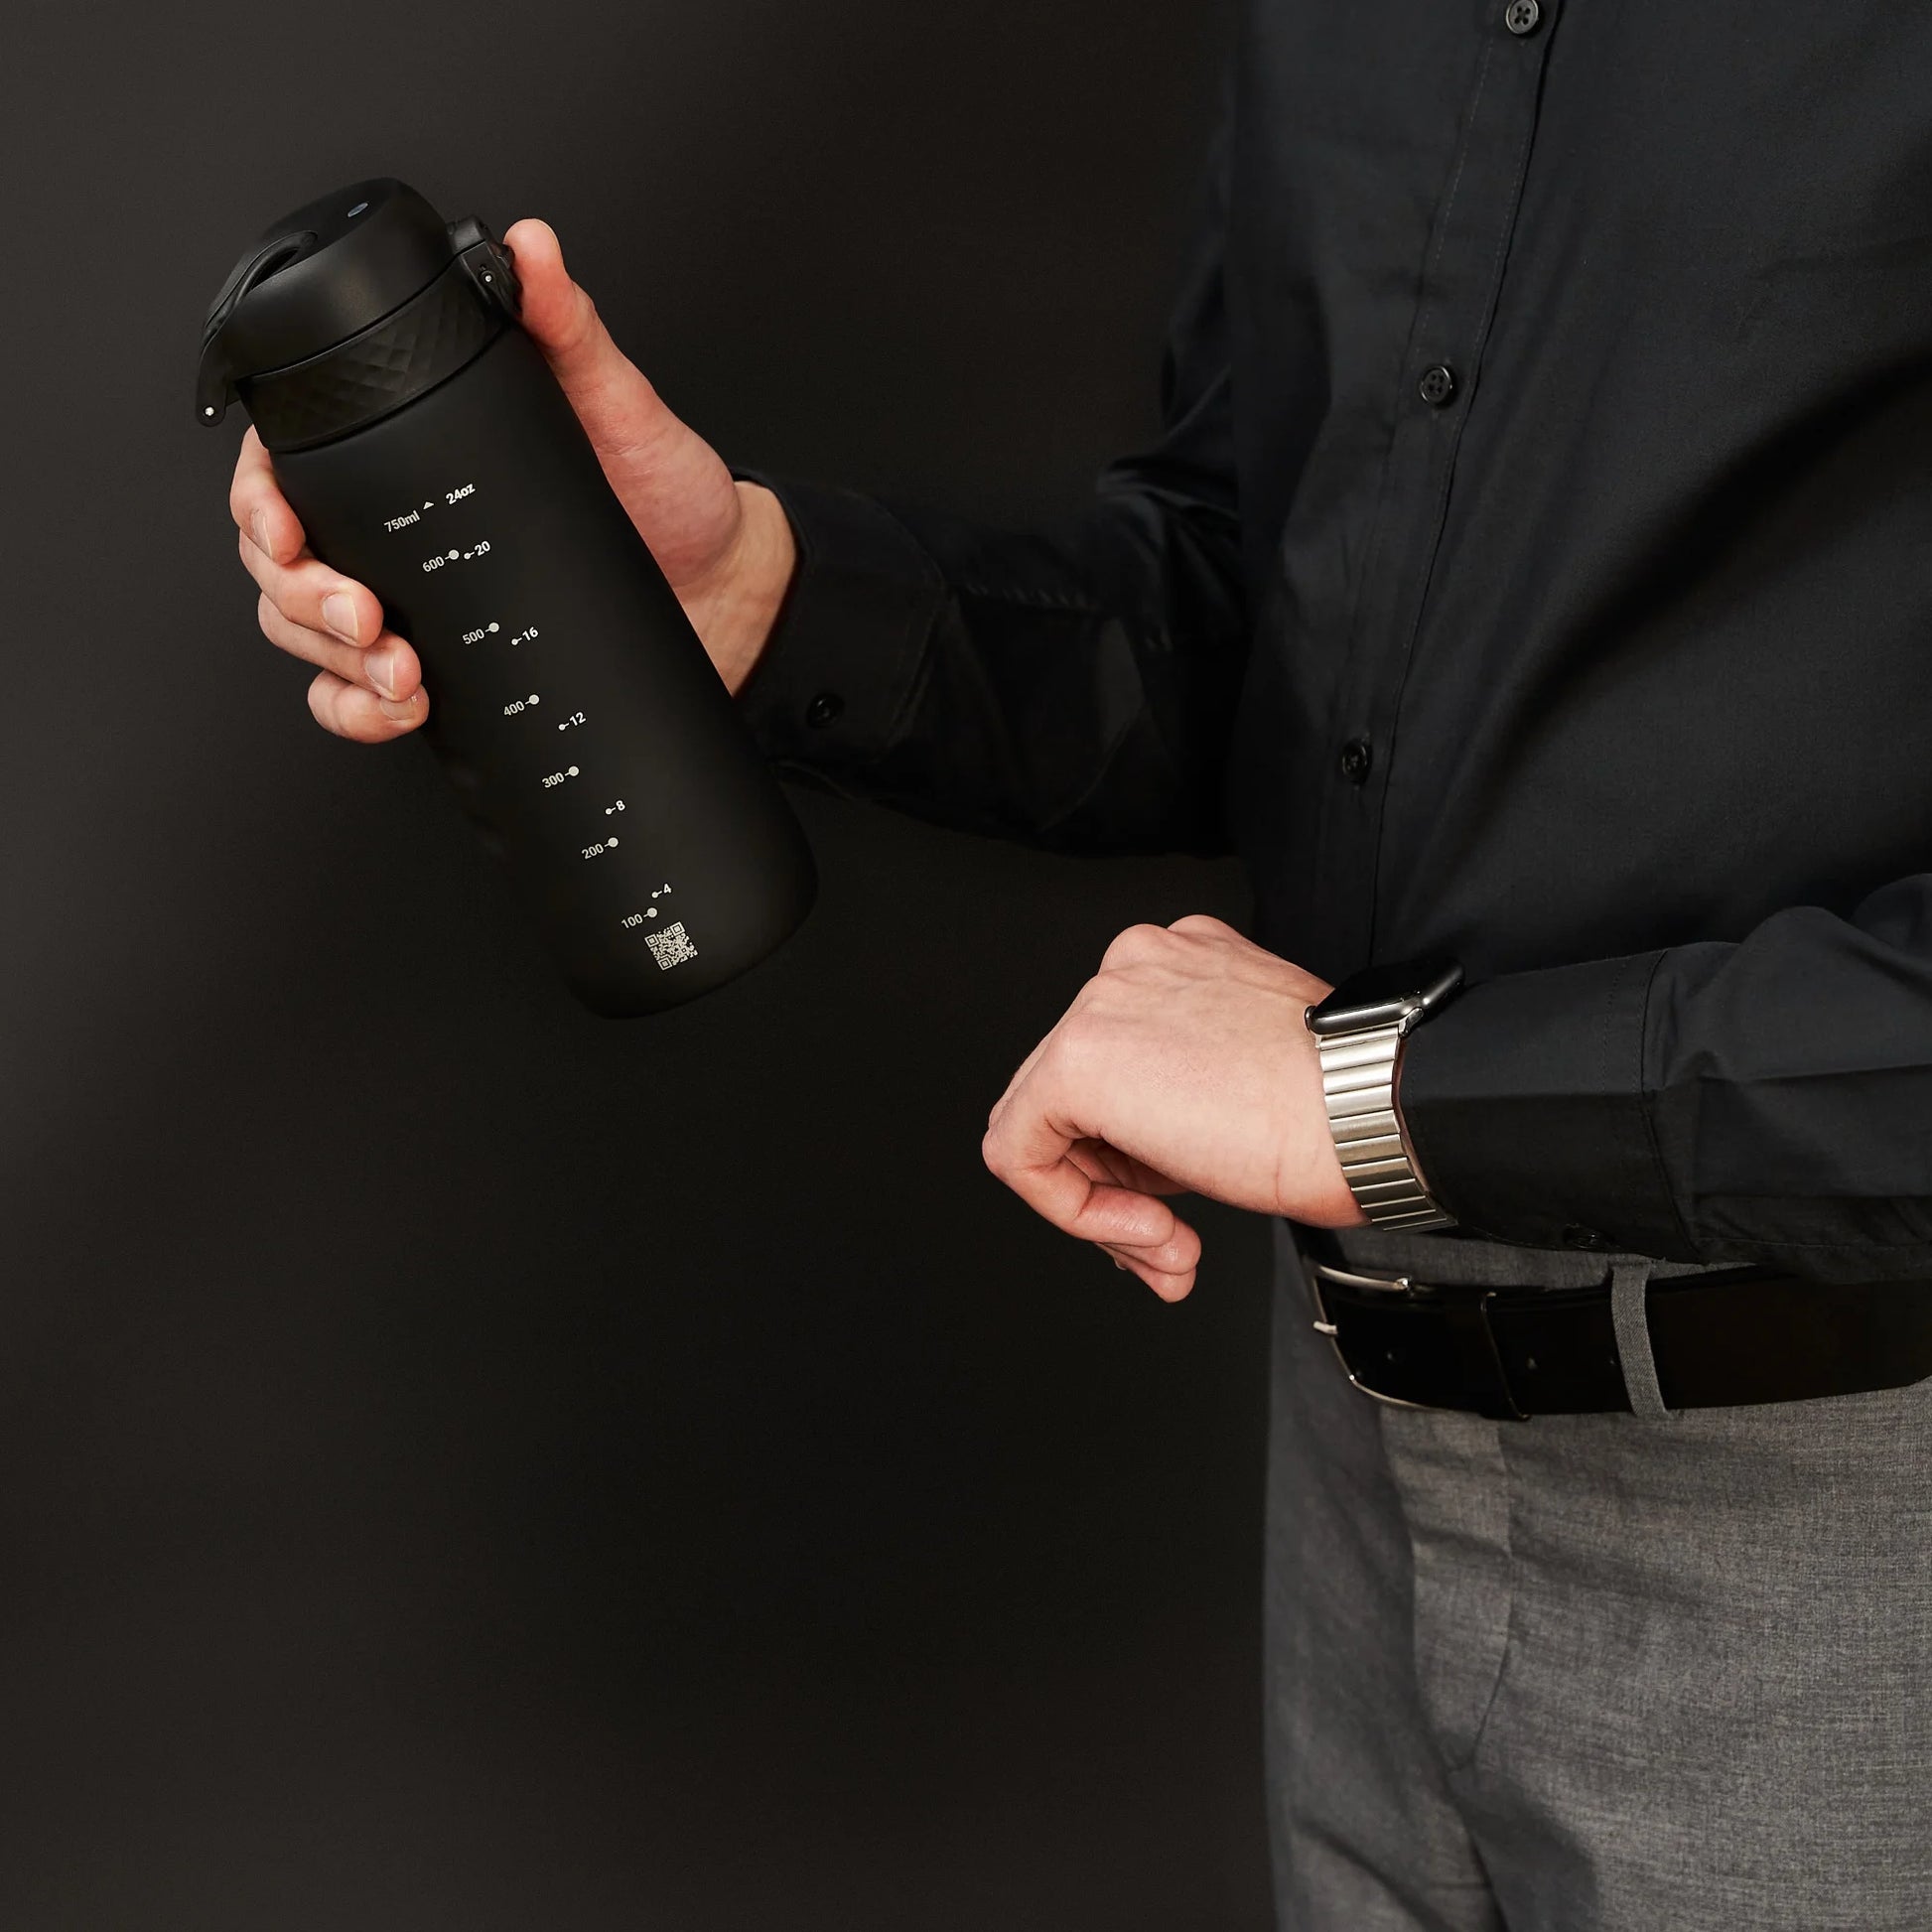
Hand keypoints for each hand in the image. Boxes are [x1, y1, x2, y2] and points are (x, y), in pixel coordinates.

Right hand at [228, 218, 796, 741]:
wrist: (729, 596)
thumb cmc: (671, 496)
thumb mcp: (619, 404)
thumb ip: (569, 328)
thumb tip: (532, 247)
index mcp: (416, 454)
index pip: (292, 467)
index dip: (260, 498)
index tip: (286, 530)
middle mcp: (401, 527)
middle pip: (280, 563)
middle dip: (298, 595)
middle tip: (361, 615)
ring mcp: (419, 604)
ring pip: (304, 637)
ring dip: (330, 661)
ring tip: (398, 672)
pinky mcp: (446, 673)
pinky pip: (357, 700)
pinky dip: (357, 713)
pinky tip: (400, 708)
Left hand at [981, 914, 1365, 1300]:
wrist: (1368, 1111)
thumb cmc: (1340, 1107)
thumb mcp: (1242, 1090)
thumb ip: (1175, 1112)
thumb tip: (1134, 1182)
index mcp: (1178, 963)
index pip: (1117, 1068)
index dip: (1136, 1157)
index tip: (1178, 1206)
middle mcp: (1132, 968)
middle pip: (1073, 1099)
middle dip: (1115, 1189)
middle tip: (1170, 1241)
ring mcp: (1100, 1006)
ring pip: (1042, 1126)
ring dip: (1103, 1210)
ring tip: (1172, 1244)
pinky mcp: (1076, 1059)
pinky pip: (1019, 1151)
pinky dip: (1071, 1209)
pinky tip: (1151, 1228)